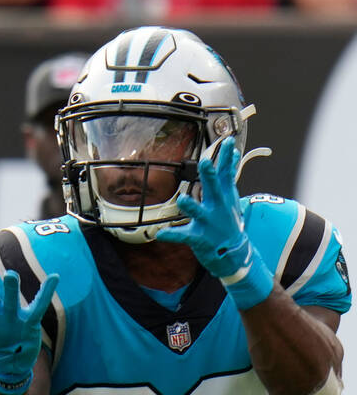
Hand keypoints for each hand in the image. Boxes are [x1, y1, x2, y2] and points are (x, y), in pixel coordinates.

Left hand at [154, 138, 272, 309]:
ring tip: (183, 200)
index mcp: (224, 197)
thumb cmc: (228, 221)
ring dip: (191, 207)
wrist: (234, 253)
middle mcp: (217, 207)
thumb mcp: (231, 197)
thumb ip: (228, 175)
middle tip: (205, 162)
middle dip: (210, 176)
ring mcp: (208, 223)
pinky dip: (171, 235)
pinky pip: (183, 236)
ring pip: (198, 212)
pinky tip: (160, 234)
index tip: (227, 142)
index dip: (226, 158)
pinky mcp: (199, 238)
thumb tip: (234, 154)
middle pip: (214, 188)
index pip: (226, 174)